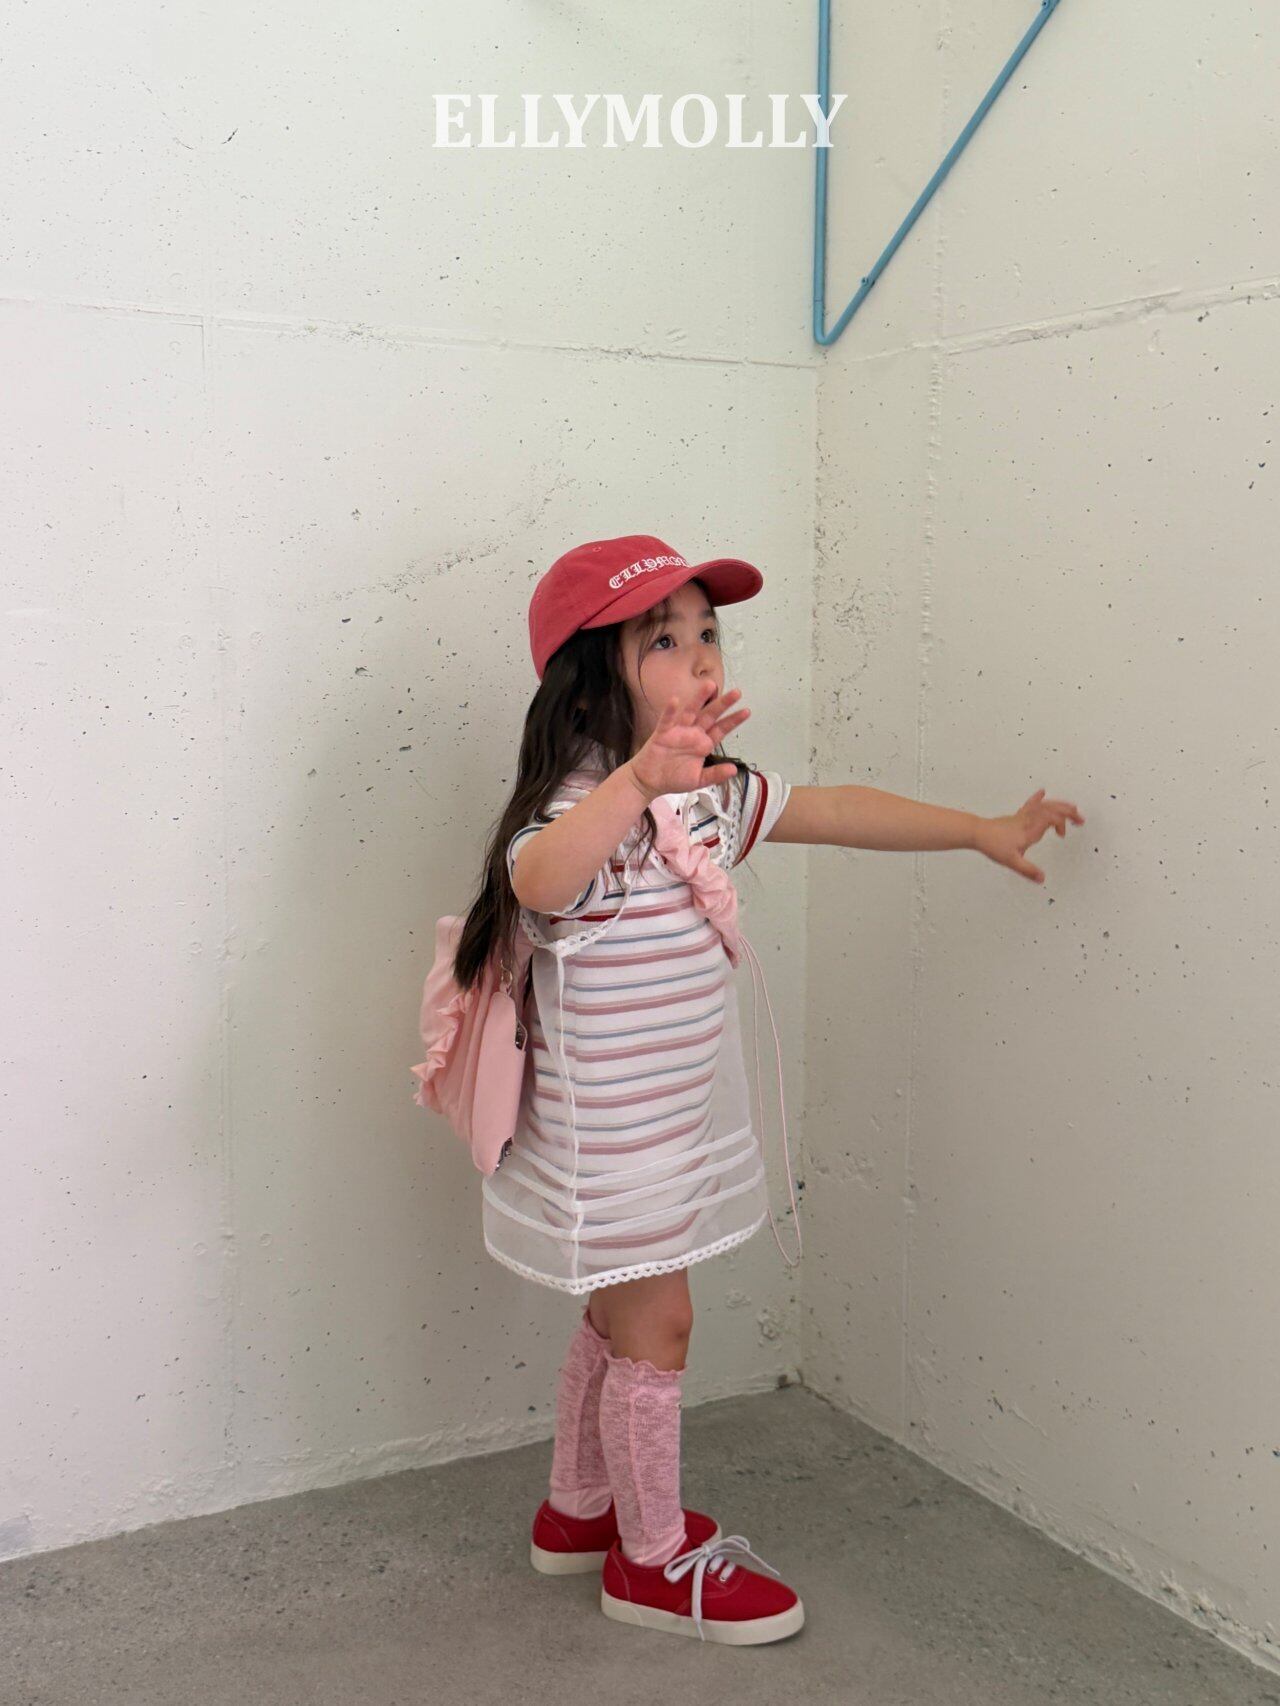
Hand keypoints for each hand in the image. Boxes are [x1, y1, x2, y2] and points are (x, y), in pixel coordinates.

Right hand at [625, 682, 750, 801]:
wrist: (649, 782)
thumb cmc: (674, 778)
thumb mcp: (698, 780)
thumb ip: (715, 774)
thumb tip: (734, 770)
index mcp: (703, 744)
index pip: (721, 729)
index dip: (733, 720)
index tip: (747, 711)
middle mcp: (693, 734)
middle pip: (710, 715)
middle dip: (723, 704)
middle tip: (737, 693)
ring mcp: (678, 731)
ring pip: (691, 712)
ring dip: (699, 699)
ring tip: (710, 685)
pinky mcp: (662, 733)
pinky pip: (667, 720)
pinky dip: (671, 710)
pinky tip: (675, 700)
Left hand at [973, 789, 1084, 884]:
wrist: (976, 833)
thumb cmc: (992, 845)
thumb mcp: (1011, 861)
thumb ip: (1027, 870)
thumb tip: (1042, 878)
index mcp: (1030, 830)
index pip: (1050, 819)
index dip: (1061, 823)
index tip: (1062, 835)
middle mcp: (1028, 820)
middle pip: (1052, 809)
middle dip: (1068, 812)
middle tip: (1080, 819)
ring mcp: (1022, 817)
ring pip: (1044, 805)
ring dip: (1059, 805)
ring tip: (1071, 807)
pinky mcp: (1016, 817)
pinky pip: (1030, 805)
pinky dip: (1038, 798)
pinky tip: (1042, 792)